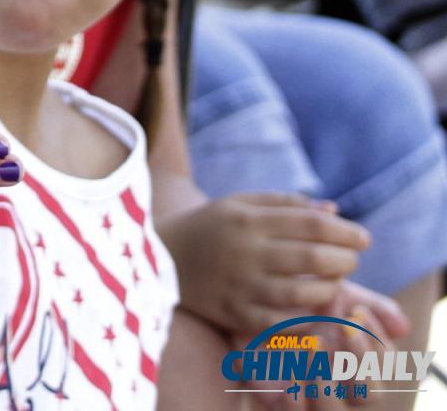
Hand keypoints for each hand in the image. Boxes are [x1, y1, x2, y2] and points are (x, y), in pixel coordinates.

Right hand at [165, 191, 374, 335]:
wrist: (161, 255)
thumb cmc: (211, 226)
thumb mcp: (240, 203)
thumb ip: (286, 203)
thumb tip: (335, 211)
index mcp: (248, 219)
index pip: (312, 224)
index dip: (346, 232)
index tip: (363, 238)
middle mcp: (244, 251)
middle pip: (312, 258)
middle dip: (344, 260)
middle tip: (351, 260)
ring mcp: (238, 284)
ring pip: (301, 294)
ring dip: (330, 289)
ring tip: (333, 283)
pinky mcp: (232, 312)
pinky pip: (279, 323)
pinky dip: (304, 319)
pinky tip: (313, 309)